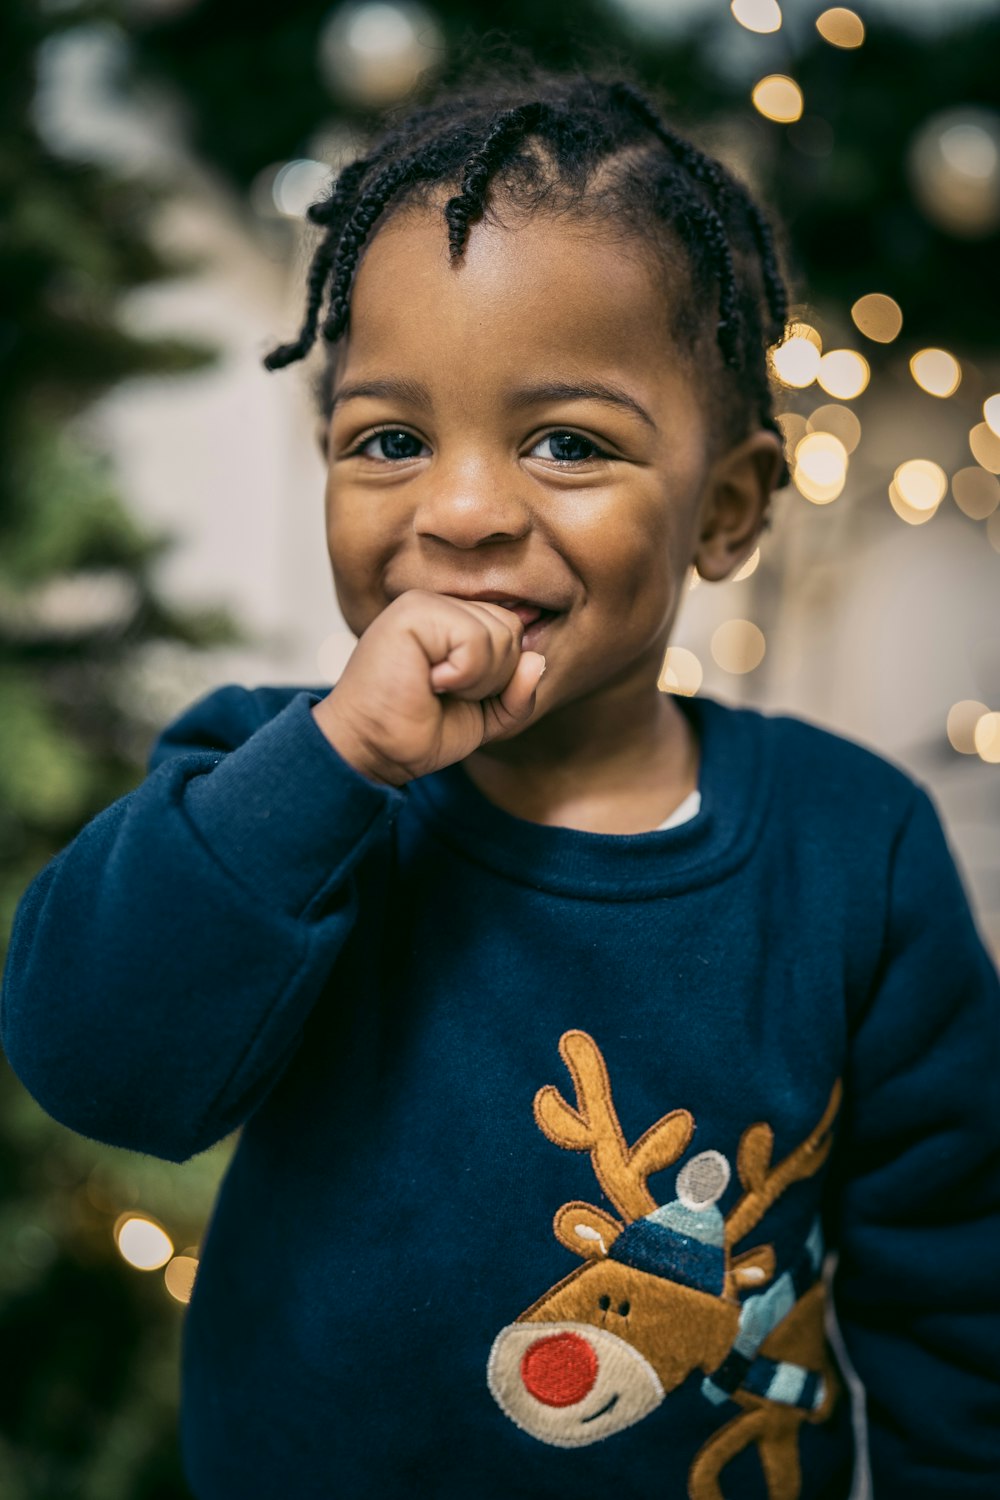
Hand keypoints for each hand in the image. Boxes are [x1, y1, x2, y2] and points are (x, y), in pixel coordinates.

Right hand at [311, 589, 546, 784]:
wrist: (374, 750)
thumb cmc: (418, 731)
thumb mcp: (485, 716)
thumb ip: (518, 692)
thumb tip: (537, 659)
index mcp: (453, 620)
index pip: (512, 630)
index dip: (500, 677)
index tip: (459, 695)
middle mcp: (439, 604)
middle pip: (512, 630)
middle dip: (492, 679)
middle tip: (446, 693)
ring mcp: (425, 603)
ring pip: (499, 635)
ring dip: (475, 681)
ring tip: (436, 688)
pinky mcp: (413, 612)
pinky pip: (475, 641)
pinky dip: (461, 676)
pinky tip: (429, 682)